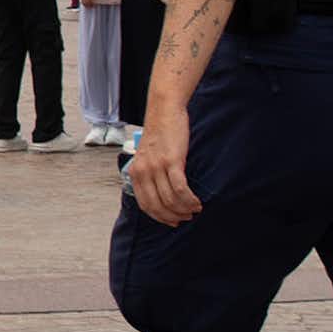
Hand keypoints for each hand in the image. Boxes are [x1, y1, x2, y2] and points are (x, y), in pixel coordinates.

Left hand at [127, 107, 201, 226]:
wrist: (164, 111)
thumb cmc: (159, 133)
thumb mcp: (147, 155)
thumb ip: (149, 172)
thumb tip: (159, 192)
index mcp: (135, 172)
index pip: (145, 205)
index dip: (160, 217)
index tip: (172, 221)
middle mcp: (143, 172)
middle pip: (158, 206)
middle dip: (173, 217)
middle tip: (186, 217)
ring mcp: (156, 167)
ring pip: (171, 200)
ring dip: (185, 209)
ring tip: (195, 209)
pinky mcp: (171, 161)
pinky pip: (180, 189)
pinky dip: (190, 200)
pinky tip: (197, 202)